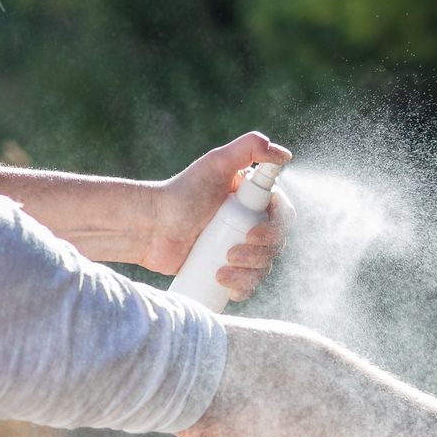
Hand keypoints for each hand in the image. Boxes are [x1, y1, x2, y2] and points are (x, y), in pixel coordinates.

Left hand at [141, 132, 293, 299]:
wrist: (150, 226)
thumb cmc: (181, 193)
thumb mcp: (216, 163)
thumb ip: (251, 147)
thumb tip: (286, 155)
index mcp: (254, 200)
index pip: (283, 217)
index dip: (275, 229)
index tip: (253, 233)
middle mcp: (250, 224)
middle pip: (275, 246)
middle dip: (258, 254)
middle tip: (230, 252)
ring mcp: (239, 249)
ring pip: (263, 268)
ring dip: (249, 274)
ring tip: (221, 269)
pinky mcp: (225, 270)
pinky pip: (246, 286)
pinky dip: (242, 289)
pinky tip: (225, 286)